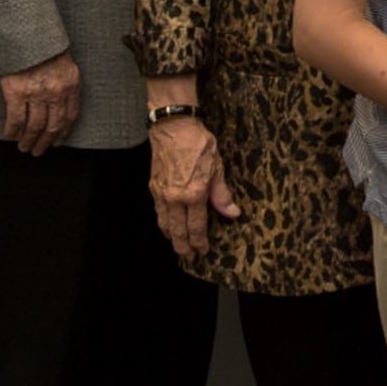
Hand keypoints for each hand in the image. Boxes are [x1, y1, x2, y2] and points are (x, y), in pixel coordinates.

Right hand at [0, 51, 81, 154]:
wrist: (27, 33)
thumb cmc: (45, 47)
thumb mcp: (65, 64)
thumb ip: (65, 84)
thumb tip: (61, 104)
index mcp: (71, 84)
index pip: (71, 116)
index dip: (64, 132)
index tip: (58, 142)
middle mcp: (56, 92)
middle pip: (52, 125)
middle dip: (45, 142)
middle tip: (38, 151)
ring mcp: (36, 93)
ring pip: (34, 126)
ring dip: (28, 140)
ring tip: (24, 147)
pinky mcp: (16, 92)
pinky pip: (15, 119)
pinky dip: (12, 130)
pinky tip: (10, 135)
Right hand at [149, 115, 240, 257]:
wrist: (174, 128)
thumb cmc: (198, 144)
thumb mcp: (217, 167)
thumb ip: (222, 194)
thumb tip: (232, 213)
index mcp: (194, 194)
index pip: (197, 227)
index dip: (200, 242)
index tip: (203, 251)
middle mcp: (175, 198)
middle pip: (178, 231)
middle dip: (183, 247)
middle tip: (189, 257)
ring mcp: (162, 194)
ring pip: (165, 224)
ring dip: (171, 238)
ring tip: (178, 246)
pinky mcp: (154, 187)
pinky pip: (158, 212)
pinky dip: (163, 223)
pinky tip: (167, 226)